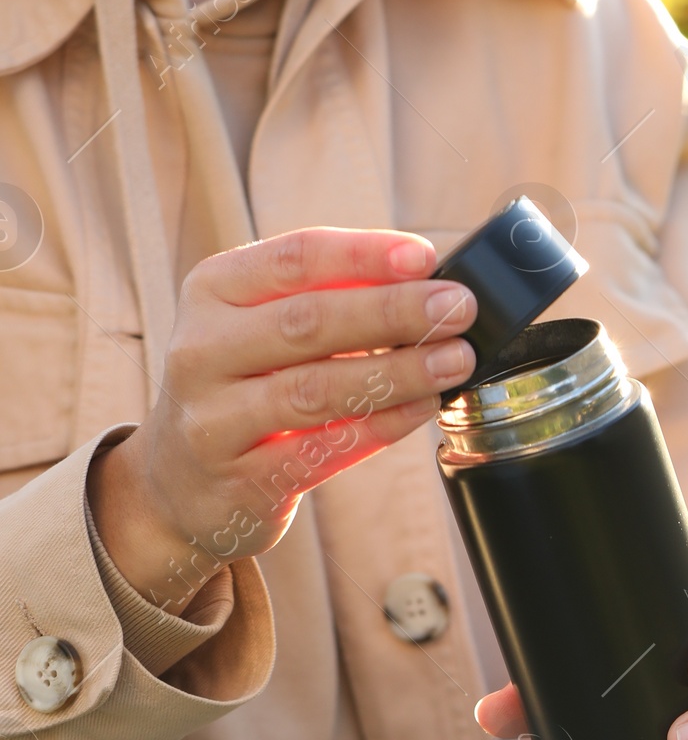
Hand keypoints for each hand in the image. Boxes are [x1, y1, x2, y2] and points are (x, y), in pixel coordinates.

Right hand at [88, 228, 476, 608]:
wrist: (177, 485)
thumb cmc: (238, 390)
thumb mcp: (257, 328)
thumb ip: (322, 300)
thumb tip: (418, 280)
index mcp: (211, 291)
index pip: (294, 257)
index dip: (363, 254)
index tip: (425, 256)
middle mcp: (203, 349)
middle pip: (308, 321)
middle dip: (392, 311)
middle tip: (457, 309)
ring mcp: (215, 418)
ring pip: (316, 389)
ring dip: (397, 372)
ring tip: (454, 361)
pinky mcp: (241, 479)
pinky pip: (321, 451)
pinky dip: (378, 428)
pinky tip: (421, 411)